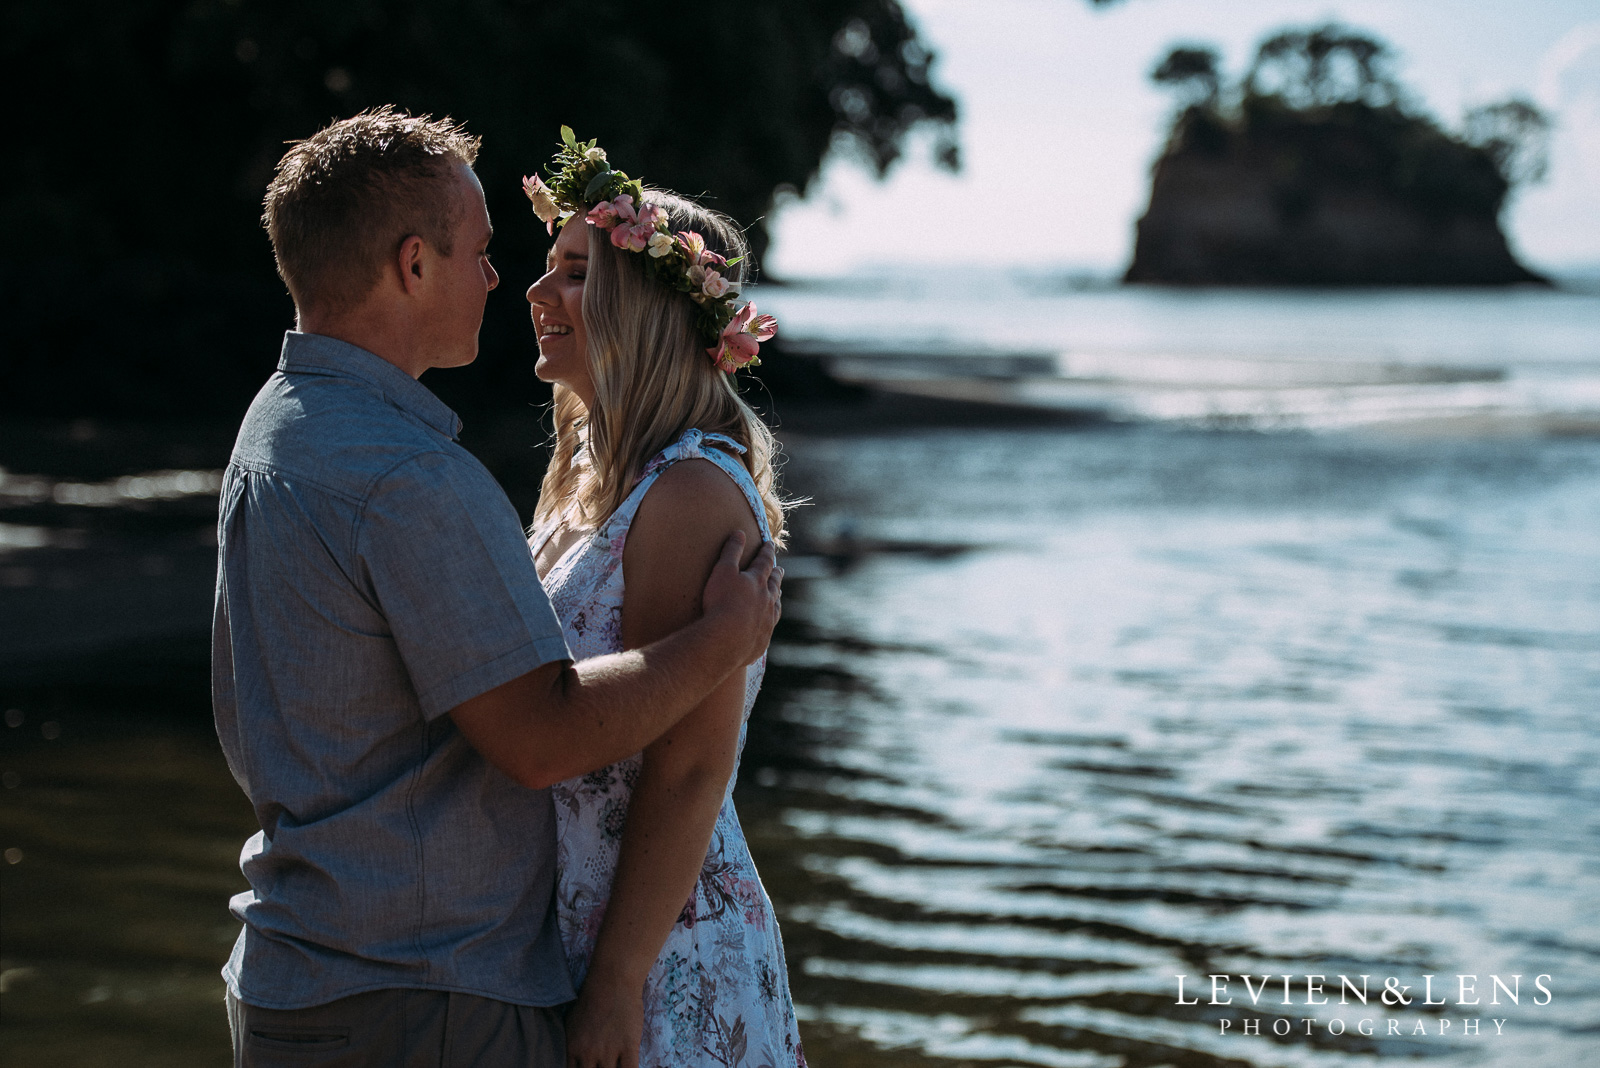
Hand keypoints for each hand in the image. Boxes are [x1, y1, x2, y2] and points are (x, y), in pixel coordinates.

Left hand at [564, 975, 643, 1067]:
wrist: (612, 980)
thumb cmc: (591, 997)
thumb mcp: (571, 1022)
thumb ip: (571, 1044)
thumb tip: (572, 1058)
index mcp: (573, 1048)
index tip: (590, 1067)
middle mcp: (588, 1054)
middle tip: (602, 1066)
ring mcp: (609, 1052)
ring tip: (615, 1066)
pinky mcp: (628, 1047)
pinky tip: (629, 1066)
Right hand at [700, 532, 781, 663]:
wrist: (727, 639)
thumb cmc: (721, 602)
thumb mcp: (723, 571)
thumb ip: (731, 551)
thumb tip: (740, 532)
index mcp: (757, 581)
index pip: (764, 562)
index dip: (766, 552)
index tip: (769, 545)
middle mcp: (767, 600)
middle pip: (774, 584)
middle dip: (776, 574)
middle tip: (780, 569)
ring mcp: (767, 620)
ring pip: (775, 605)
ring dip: (777, 597)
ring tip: (778, 593)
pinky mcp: (762, 639)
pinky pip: (769, 627)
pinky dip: (769, 621)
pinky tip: (768, 624)